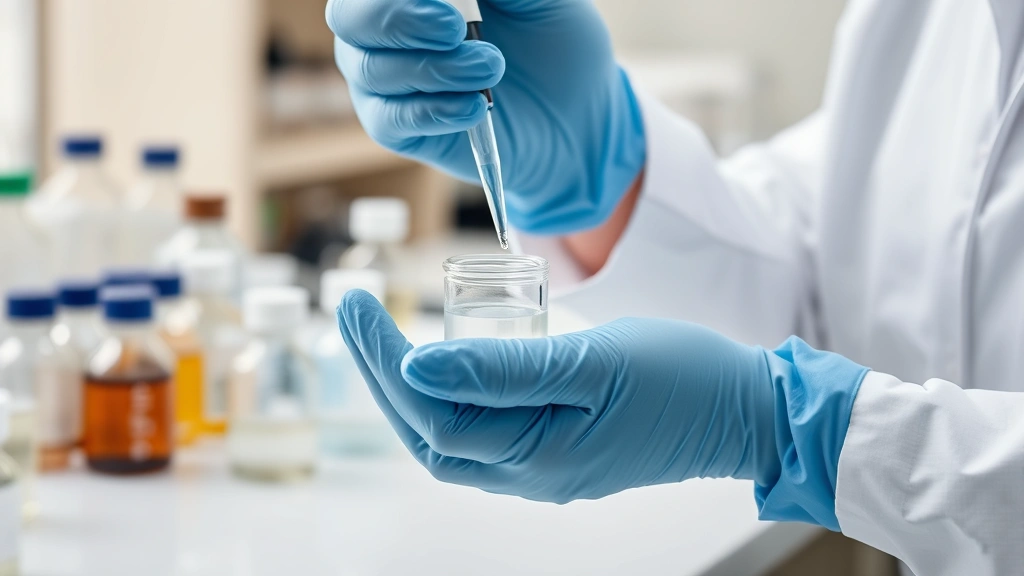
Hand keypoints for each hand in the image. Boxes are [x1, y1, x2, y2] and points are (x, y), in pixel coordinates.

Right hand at [326, 0, 646, 233]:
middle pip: (351, 18)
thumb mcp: (540, 1)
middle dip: (399, 20)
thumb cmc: (554, 42)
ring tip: (491, 69)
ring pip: (372, 69)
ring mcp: (386, 78)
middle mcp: (384, 27)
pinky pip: (390, 118)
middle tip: (456, 28)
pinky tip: (474, 107)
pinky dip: (433, 111)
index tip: (453, 3)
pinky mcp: (397, 128)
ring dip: (435, 68)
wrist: (579, 115)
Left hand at [337, 290, 782, 502]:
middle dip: (384, 376)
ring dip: (412, 390)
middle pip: (430, 433)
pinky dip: (453, 398)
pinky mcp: (560, 449)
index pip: (432, 415)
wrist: (746, 408)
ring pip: (453, 436)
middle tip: (356, 314)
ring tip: (383, 338)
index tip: (358, 308)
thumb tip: (416, 367)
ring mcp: (546, 466)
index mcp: (537, 456)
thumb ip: (502, 369)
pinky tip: (444, 366)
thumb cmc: (681, 377)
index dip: (385, 364)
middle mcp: (532, 473)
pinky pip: (486, 431)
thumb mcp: (591, 361)